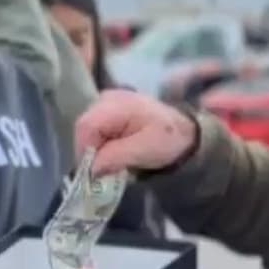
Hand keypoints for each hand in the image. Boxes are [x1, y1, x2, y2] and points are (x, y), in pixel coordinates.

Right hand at [75, 88, 196, 176]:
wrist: (184, 130)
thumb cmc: (167, 139)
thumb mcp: (144, 151)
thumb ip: (114, 157)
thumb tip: (90, 169)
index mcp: (118, 104)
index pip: (86, 126)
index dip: (85, 150)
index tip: (95, 170)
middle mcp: (107, 98)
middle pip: (84, 127)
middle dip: (91, 151)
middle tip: (107, 168)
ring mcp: (107, 101)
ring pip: (88, 130)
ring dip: (97, 148)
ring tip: (115, 159)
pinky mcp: (109, 109)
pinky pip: (96, 129)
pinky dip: (102, 143)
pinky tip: (116, 150)